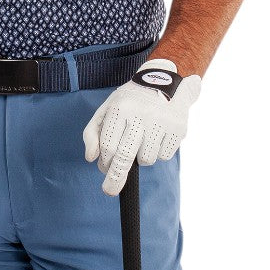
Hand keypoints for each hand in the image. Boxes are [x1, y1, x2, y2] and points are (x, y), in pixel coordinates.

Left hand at [82, 59, 202, 195]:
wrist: (163, 80)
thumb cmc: (130, 100)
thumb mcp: (107, 109)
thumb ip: (93, 133)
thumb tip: (91, 158)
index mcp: (121, 108)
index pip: (108, 145)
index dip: (104, 161)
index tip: (104, 169)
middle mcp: (141, 114)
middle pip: (125, 156)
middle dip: (116, 177)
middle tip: (110, 190)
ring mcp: (161, 122)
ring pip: (146, 159)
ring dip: (141, 157)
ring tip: (142, 137)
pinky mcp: (178, 129)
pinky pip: (164, 156)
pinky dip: (158, 152)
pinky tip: (157, 135)